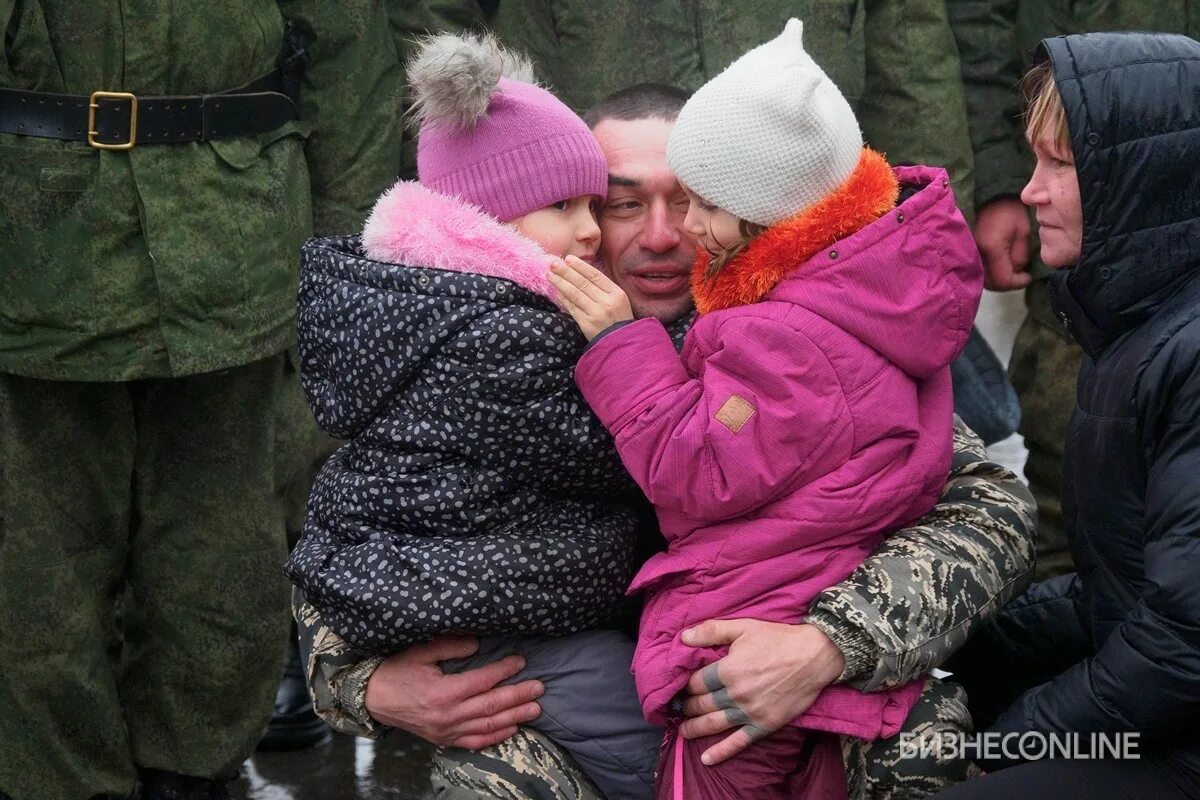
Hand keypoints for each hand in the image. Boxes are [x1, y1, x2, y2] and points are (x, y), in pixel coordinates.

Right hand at [364, 635, 543, 748]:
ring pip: (488, 726)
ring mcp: (447, 730)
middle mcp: (448, 715)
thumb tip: (478, 644)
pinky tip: (512, 728)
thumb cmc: (397, 671)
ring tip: (535, 709)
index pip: (483, 681)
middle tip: (540, 688)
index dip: (504, 671)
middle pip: (492, 705)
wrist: (373, 699)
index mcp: (444, 692)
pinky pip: (475, 741)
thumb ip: (451, 647)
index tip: (521, 662)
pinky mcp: (444, 739)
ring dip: (514, 717)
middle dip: (519, 696)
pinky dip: (496, 736)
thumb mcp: (421, 652)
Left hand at [547, 255, 633, 339]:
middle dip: (566, 272)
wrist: (620, 342)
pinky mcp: (586, 324)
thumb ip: (603, 287)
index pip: (595, 275)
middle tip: (553, 263)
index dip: (580, 266)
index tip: (568, 258)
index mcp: (616, 293)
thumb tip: (580, 272)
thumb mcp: (618, 299)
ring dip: (560, 283)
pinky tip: (556, 291)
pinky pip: (572, 308)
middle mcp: (606, 302)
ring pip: (575, 294)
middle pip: (582, 283)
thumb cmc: (619, 318)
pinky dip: (563, 298)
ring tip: (549, 275)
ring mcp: (595, 314)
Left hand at [677, 620, 844, 765]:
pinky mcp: (764, 724)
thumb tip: (683, 637)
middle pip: (701, 704)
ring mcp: (750, 712)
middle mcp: (735, 694)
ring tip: (682, 730)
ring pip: (714, 724)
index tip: (679, 687)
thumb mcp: (743, 627)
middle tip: (678, 708)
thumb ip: (711, 631)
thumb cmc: (778, 639)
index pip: (695, 683)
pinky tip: (706, 758)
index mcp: (728, 670)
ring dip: (694, 728)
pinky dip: (721, 751)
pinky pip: (739, 742)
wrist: (814, 656)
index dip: (684, 685)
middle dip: (686, 707)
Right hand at [974, 197, 1031, 290]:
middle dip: (1008, 284)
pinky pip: (980, 272)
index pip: (1003, 278)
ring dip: (999, 281)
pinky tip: (1002, 268)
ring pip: (984, 280)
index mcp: (992, 248)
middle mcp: (978, 254)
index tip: (1028, 277)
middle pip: (991, 283)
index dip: (1017, 282)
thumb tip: (1018, 272)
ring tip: (1012, 273)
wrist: (993, 199)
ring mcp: (972, 254)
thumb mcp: (1022, 234)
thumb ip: (1020, 257)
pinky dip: (992, 275)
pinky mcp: (972, 252)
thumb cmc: (1011, 213)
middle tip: (1021, 277)